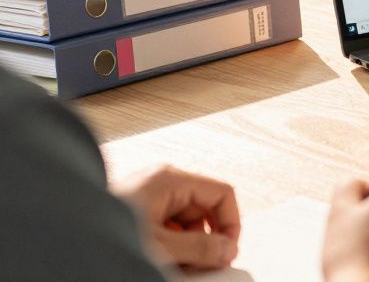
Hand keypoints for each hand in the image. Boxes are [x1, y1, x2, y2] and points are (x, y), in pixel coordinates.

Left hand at [113, 165, 239, 270]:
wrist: (60, 238)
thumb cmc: (103, 234)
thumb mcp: (161, 247)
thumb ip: (200, 249)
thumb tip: (227, 250)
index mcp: (170, 179)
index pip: (221, 194)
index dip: (231, 224)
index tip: (227, 253)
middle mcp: (161, 183)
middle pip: (204, 210)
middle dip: (206, 240)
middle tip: (202, 267)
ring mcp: (148, 196)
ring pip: (186, 222)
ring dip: (188, 247)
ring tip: (176, 268)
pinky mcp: (137, 211)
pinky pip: (168, 227)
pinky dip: (171, 247)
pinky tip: (161, 263)